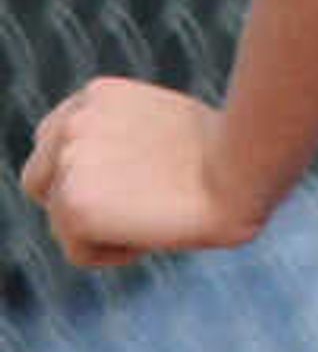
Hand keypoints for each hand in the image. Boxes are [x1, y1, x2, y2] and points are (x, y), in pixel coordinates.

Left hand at [19, 79, 260, 269]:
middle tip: (131, 217)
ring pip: (61, 219)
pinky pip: (78, 251)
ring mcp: (68, 161)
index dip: (92, 174)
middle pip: (41, 179)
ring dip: (102, 231)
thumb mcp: (178, 131)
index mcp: (97, 97)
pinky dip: (114, 255)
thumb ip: (135, 141)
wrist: (243, 168)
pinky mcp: (72, 202)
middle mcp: (72, 123)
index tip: (137, 190)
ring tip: (157, 227)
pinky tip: (154, 241)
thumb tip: (126, 181)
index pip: (59, 143)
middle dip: (76, 202)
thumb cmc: (240, 157)